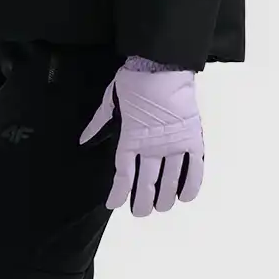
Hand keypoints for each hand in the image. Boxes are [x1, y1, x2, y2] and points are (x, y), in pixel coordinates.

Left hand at [79, 66, 204, 215]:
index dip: (118, 192)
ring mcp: (174, 145)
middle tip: (141, 213)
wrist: (162, 65)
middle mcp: (152, 147)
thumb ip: (99, 123)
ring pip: (170, 181)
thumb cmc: (134, 81)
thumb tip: (84, 140)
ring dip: (165, 198)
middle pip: (147, 184)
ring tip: (162, 208)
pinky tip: (186, 197)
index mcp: (130, 139)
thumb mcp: (110, 100)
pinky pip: (195, 167)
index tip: (113, 205)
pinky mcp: (192, 139)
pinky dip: (192, 184)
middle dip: (143, 202)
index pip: (123, 174)